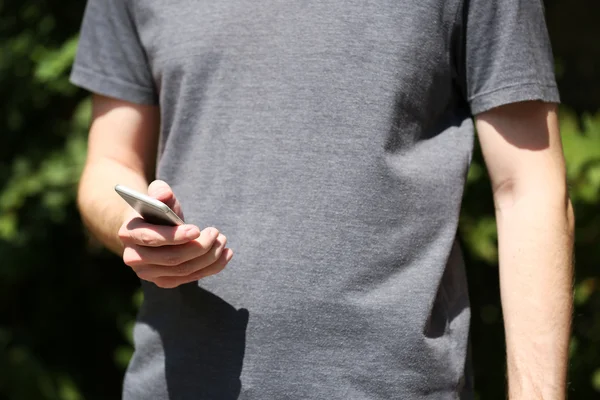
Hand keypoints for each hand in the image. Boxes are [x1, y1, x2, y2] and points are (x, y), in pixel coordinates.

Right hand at [117, 180, 232, 287]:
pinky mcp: (164, 281)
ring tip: (222, 240)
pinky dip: (212, 267)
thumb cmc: (156, 210)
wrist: (150, 229)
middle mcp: (134, 258)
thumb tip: (163, 193)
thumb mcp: (158, 197)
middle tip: (216, 233)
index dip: (175, 236)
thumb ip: (159, 191)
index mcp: (129, 233)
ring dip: (209, 256)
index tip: (197, 229)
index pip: (151, 238)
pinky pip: (191, 278)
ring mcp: (148, 273)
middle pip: (171, 258)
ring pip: (184, 270)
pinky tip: (225, 254)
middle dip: (199, 246)